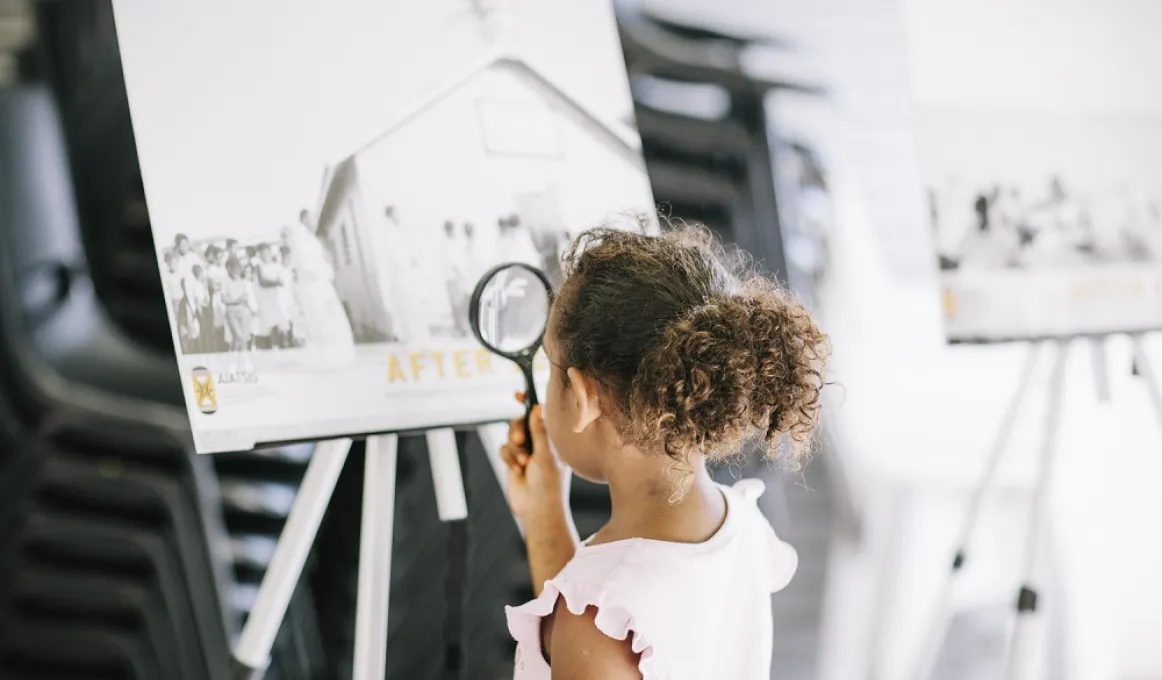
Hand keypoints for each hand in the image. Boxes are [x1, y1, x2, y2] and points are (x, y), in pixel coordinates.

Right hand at [500, 392, 569, 521]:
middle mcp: (539, 442)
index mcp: (552, 438)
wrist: (537, 509)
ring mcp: (525, 451)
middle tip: (521, 440)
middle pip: (520, 422)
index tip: (519, 394)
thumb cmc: (550, 483)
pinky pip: (503, 449)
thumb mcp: (546, 454)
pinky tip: (517, 470)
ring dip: (514, 448)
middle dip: (518, 430)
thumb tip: (537, 408)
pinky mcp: (513, 460)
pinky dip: (508, 458)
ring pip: (510, 435)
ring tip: (522, 463)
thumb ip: (540, 431)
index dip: (529, 402)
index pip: (540, 414)